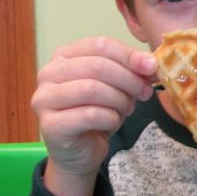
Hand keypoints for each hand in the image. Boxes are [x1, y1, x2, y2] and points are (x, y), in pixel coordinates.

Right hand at [31, 37, 156, 195]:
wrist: (81, 151)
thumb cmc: (97, 113)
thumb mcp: (117, 86)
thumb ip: (130, 71)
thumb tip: (151, 63)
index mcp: (64, 55)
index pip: (100, 44)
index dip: (129, 55)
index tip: (151, 66)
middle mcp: (49, 73)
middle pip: (98, 65)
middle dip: (128, 79)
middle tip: (145, 92)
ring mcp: (45, 98)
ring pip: (92, 89)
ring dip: (119, 99)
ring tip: (128, 108)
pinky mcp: (49, 124)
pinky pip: (89, 115)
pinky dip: (110, 118)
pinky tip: (113, 121)